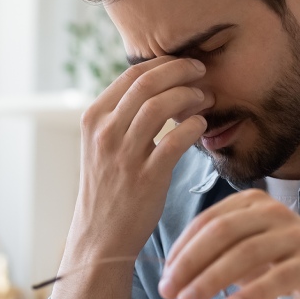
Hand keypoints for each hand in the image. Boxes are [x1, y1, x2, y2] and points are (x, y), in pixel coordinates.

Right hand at [67, 57, 208, 262]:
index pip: (132, 74)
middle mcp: (105, 132)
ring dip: (189, 95)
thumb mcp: (101, 144)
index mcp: (94, 118)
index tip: (184, 64)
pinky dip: (194, 127)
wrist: (100, 235)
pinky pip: (175, 140)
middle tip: (202, 71)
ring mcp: (124, 155)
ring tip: (205, 98)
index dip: (164, 63)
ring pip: (160, 105)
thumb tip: (156, 85)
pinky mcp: (146, 178)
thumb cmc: (109, 187)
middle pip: (148, 82)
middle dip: (181, 71)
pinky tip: (202, 126)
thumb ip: (122, 115)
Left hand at [157, 189, 299, 298]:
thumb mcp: (251, 251)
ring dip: (210, 280)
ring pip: (244, 255)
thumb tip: (173, 272)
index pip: (208, 221)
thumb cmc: (287, 266)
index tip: (164, 276)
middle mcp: (275, 212)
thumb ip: (218, 253)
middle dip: (189, 263)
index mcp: (254, 203)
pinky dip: (250, 293)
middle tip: (168, 292)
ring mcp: (296, 236)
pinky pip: (276, 278)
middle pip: (222, 233)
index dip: (182, 249)